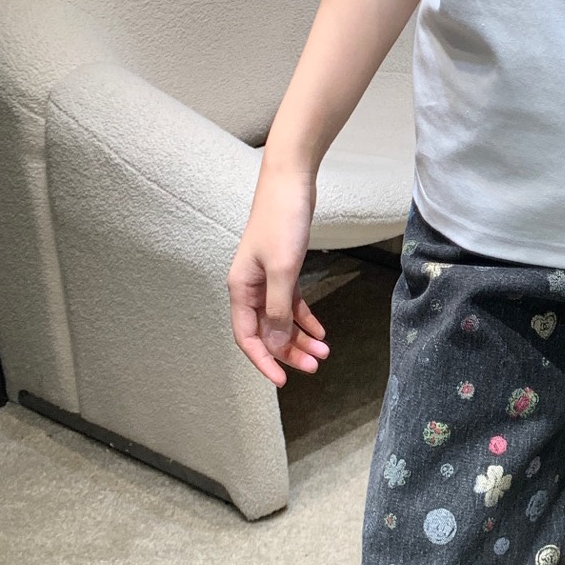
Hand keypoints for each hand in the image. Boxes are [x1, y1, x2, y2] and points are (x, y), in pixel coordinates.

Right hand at [227, 160, 329, 386]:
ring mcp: (266, 279)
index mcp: (240, 289)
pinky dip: (305, 319)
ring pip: (281, 320)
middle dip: (288, 352)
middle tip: (314, 367)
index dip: (263, 361)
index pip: (247, 337)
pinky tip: (320, 332)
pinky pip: (291, 303)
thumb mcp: (283, 270)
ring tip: (323, 352)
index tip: (283, 381)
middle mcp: (249, 287)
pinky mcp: (283, 270)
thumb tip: (273, 343)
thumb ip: (277, 309)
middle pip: (266, 332)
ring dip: (300, 338)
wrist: (291, 182)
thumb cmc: (282, 221)